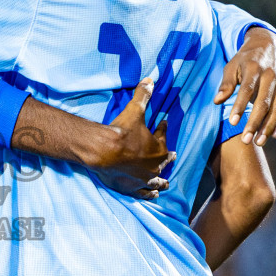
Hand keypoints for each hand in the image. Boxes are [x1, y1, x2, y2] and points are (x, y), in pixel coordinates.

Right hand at [89, 76, 175, 198]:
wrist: (103, 152)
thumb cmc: (121, 131)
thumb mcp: (134, 111)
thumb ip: (143, 96)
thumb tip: (151, 80)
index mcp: (158, 147)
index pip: (163, 136)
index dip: (164, 129)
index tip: (164, 124)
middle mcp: (154, 165)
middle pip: (164, 161)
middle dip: (168, 157)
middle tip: (173, 156)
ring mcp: (144, 178)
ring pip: (157, 181)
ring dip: (162, 181)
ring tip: (166, 183)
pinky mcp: (132, 188)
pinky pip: (144, 193)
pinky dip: (150, 193)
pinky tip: (153, 195)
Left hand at [213, 27, 275, 145]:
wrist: (270, 44)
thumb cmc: (246, 58)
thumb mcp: (232, 65)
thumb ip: (226, 83)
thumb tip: (217, 101)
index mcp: (254, 67)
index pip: (247, 89)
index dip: (240, 107)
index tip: (232, 122)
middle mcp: (272, 74)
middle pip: (264, 103)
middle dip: (254, 123)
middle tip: (245, 140)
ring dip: (268, 127)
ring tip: (258, 142)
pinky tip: (274, 135)